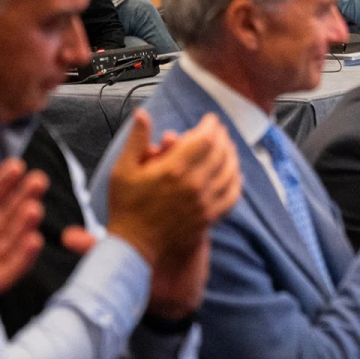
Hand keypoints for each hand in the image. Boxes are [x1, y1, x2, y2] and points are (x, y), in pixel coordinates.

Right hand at [103, 112, 240, 317]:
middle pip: (221, 152)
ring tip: (228, 148)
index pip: (205, 139)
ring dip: (232, 156)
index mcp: (173, 170)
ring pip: (230, 172)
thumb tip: (142, 113)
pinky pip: (232, 196)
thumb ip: (136, 139)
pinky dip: (237, 182)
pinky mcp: (209, 217)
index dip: (211, 126)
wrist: (133, 245)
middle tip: (219, 131)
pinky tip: (234, 175)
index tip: (210, 120)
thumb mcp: (122, 169)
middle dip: (222, 137)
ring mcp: (204, 203)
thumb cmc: (126, 206)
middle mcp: (193, 185)